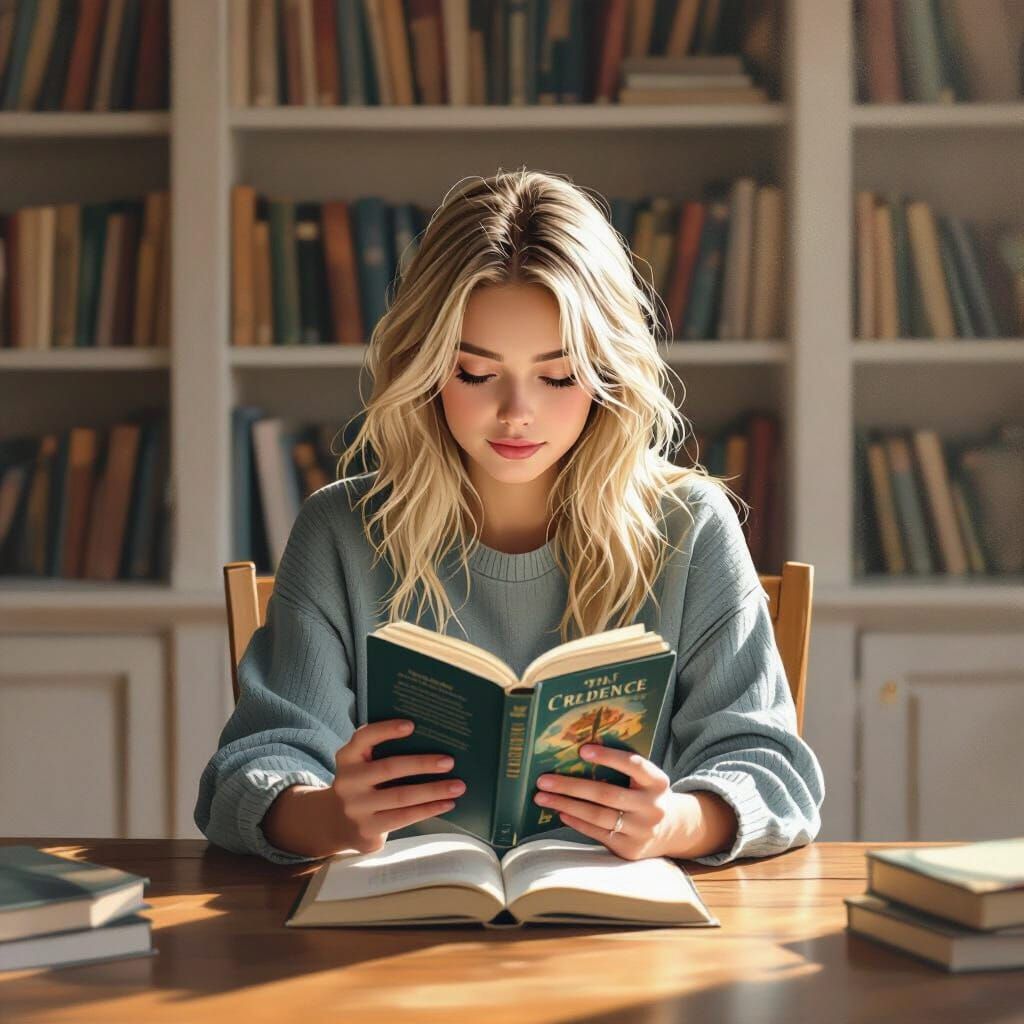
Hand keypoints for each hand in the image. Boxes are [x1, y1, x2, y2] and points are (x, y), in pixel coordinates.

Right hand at [328, 719, 464, 853]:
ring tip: (458, 786)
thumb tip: (430, 742)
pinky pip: (403, 818)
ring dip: (433, 791)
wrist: (335, 823)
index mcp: (347, 757)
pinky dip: (428, 810)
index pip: (364, 737)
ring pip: (401, 797)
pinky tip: (446, 803)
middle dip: (422, 764)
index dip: (386, 730)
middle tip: (449, 761)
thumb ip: (381, 753)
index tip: (412, 725)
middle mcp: (348, 781)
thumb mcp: (361, 765)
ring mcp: (356, 808)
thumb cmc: (362, 784)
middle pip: (389, 768)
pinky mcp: (367, 829)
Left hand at [532, 743, 678, 859]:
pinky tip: (560, 812)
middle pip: (607, 794)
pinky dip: (577, 822)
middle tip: (544, 780)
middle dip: (571, 786)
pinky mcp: (630, 849)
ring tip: (543, 797)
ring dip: (566, 805)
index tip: (582, 750)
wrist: (672, 830)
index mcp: (657, 782)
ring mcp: (642, 831)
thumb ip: (623, 767)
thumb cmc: (646, 795)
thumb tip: (581, 751)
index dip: (609, 757)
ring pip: (598, 816)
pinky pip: (597, 833)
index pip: (634, 765)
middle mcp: (653, 807)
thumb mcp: (645, 779)